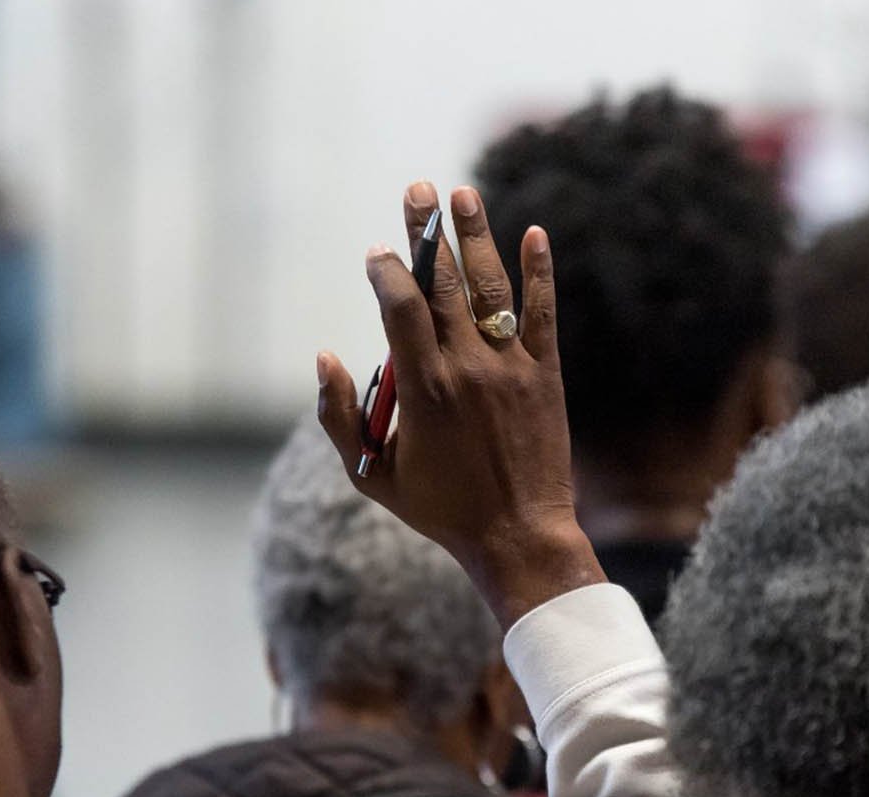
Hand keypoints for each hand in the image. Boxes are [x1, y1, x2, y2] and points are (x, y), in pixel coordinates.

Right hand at [317, 182, 604, 627]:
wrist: (518, 535)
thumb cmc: (439, 509)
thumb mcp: (370, 475)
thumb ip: (339, 415)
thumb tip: (324, 356)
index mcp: (422, 389)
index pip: (399, 308)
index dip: (386, 272)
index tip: (377, 252)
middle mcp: (467, 368)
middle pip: (443, 284)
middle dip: (426, 232)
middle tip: (418, 189)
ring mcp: (510, 368)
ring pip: (491, 288)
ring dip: (476, 236)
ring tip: (463, 193)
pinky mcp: (545, 375)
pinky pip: (543, 314)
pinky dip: (540, 273)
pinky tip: (536, 234)